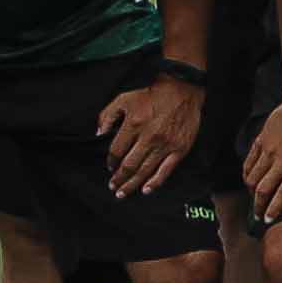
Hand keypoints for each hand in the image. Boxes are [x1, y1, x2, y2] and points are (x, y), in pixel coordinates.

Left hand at [100, 71, 208, 194]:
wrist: (183, 89)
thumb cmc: (152, 94)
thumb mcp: (124, 99)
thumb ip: (107, 116)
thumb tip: (98, 133)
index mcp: (133, 125)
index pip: (116, 151)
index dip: (110, 162)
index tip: (109, 167)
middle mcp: (148, 137)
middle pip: (129, 165)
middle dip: (119, 178)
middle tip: (113, 186)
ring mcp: (165, 145)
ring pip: (145, 171)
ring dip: (132, 184)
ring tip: (123, 193)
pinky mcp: (179, 149)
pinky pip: (166, 170)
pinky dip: (155, 182)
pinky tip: (146, 190)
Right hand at [239, 91, 281, 215]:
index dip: (274, 210)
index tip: (268, 221)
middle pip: (263, 190)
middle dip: (258, 206)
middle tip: (257, 215)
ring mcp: (270, 150)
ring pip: (253, 177)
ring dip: (251, 191)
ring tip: (254, 198)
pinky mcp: (261, 141)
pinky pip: (249, 162)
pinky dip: (247, 174)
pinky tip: (250, 180)